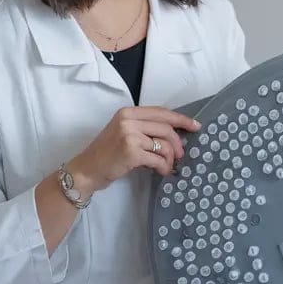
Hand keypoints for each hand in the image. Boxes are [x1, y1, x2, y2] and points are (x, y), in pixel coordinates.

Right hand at [68, 106, 199, 193]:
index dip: (180, 119)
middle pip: (166, 128)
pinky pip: (158, 158)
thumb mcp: (124, 133)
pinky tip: (160, 171)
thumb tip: (174, 135)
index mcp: (128, 113)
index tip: (195, 126)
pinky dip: (163, 167)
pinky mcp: (131, 152)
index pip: (161, 112)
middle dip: (178, 143)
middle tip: (180, 156)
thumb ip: (144, 129)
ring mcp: (129, 135)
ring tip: (166, 166)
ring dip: (170, 158)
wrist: (86, 169)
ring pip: (164, 144)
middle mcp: (128, 120)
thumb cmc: (107, 154)